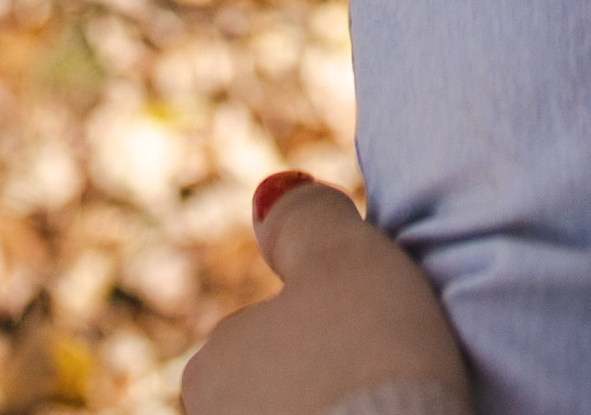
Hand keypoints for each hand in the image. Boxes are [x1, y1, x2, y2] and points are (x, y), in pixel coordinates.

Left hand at [180, 180, 467, 414]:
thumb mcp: (344, 257)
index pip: (264, 338)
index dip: (325, 334)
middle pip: (276, 394)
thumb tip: (269, 196)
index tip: (369, 345)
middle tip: (381, 388)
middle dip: (320, 388)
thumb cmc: (369, 359)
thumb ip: (305, 222)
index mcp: (209, 369)